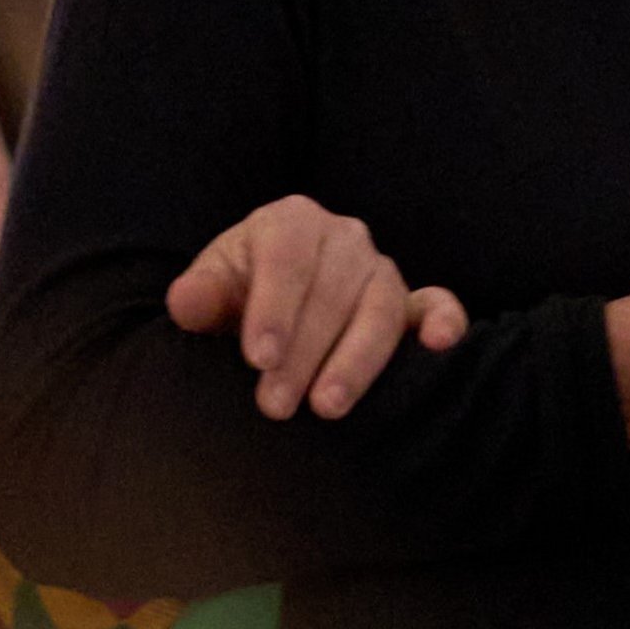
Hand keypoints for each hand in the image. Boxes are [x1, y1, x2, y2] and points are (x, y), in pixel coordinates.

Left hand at [167, 194, 469, 421]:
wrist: (271, 309)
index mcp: (291, 221)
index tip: (258, 358)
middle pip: (331, 291)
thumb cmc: (239, 297)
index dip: (274, 306)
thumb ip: (201, 296)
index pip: (287, 256)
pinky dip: (444, 321)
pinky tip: (439, 345)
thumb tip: (186, 302)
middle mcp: (344, 237)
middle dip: (303, 352)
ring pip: (379, 308)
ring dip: (356, 360)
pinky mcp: (411, 302)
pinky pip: (436, 304)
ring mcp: (382, 269)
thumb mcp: (213, 291)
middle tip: (274, 406)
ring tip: (327, 407)